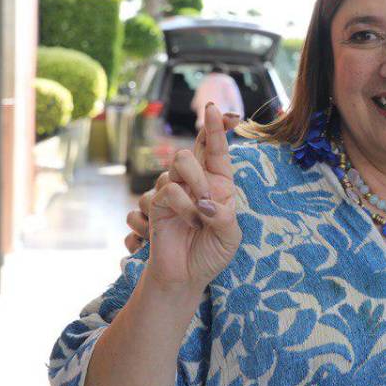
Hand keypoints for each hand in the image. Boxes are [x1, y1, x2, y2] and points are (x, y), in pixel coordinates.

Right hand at [144, 104, 241, 294]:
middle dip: (200, 171)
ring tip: (198, 219)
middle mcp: (195, 183)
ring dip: (192, 193)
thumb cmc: (211, 253)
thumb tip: (205, 203)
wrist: (186, 276)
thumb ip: (224, 216)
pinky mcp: (156, 205)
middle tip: (207, 201)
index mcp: (219, 184)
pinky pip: (164, 193)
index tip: (216, 109)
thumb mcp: (230, 236)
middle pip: (190, 151)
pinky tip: (183, 226)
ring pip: (175, 168)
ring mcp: (174, 192)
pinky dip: (180, 208)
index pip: (216, 150)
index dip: (217, 128)